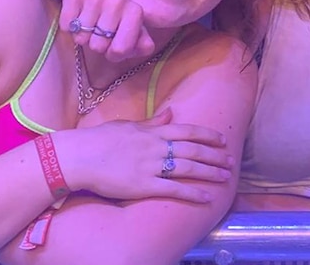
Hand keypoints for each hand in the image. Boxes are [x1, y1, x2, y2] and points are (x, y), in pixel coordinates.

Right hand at [56, 109, 232, 203]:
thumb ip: (152, 122)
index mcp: (153, 132)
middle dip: (215, 155)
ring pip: (188, 168)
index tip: (223, 139)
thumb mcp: (128, 125)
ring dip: (210, 172)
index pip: (188, 130)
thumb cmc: (100, 140)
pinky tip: (207, 196)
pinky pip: (174, 189)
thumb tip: (170, 112)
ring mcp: (151, 166)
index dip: (208, 135)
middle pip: (194, 150)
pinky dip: (193, 193)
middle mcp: (156, 147)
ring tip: (226, 177)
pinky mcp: (143, 185)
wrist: (78, 157)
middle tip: (231, 161)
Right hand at [60, 0, 155, 62]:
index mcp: (136, 12)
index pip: (121, 50)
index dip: (114, 54)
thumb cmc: (116, 18)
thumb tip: (144, 48)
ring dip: (83, 36)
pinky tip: (78, 17)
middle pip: (99, 46)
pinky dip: (70, 28)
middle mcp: (118, 0)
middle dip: (97, 45)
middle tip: (100, 32)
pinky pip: (66, 27)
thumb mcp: (133, 32)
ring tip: (90, 24)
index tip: (113, 45)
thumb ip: (143, 45)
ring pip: (81, 38)